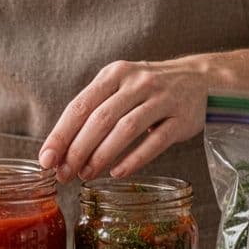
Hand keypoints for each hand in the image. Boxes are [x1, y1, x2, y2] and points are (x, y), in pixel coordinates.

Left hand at [39, 59, 206, 181]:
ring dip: (102, 156)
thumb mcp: (120, 87)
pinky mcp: (181, 118)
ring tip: (86, 175)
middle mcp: (137, 82)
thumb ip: (94, 111)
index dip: (61, 134)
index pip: (80, 105)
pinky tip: (118, 173)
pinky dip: (134, 159)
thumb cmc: (149, 90)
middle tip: (64, 174)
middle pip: (100, 119)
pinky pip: (155, 142)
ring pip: (126, 129)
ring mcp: (161, 99)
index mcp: (114, 74)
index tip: (47, 159)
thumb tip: (60, 149)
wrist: (201, 81)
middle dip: (77, 150)